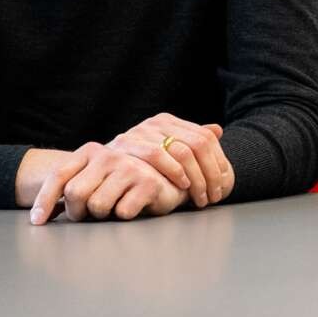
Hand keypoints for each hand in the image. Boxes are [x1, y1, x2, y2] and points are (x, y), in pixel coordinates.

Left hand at [26, 142, 187, 224]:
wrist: (168, 176)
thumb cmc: (123, 182)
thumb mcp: (93, 178)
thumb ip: (69, 189)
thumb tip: (39, 217)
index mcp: (90, 150)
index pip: (58, 176)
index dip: (44, 201)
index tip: (38, 221)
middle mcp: (109, 155)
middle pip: (75, 193)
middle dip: (77, 212)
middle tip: (87, 215)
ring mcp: (129, 167)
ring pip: (97, 206)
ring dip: (102, 216)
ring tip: (113, 208)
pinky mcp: (148, 183)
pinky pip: (122, 212)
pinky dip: (123, 216)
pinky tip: (132, 207)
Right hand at [109, 113, 232, 208]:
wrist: (94, 168)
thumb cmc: (137, 164)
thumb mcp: (165, 150)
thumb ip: (189, 140)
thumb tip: (218, 129)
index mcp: (166, 121)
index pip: (204, 138)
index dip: (218, 161)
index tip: (223, 183)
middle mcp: (154, 123)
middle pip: (198, 144)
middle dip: (211, 172)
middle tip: (215, 195)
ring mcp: (139, 133)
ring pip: (182, 150)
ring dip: (197, 176)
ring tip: (200, 196)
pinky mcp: (125, 146)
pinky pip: (157, 155)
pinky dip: (174, 171)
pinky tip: (182, 185)